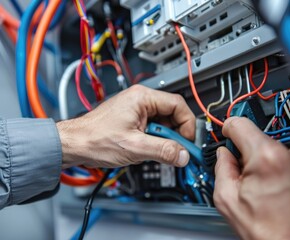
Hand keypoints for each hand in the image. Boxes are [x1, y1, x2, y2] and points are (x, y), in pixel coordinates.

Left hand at [57, 85, 194, 168]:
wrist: (74, 144)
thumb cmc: (94, 139)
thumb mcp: (134, 147)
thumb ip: (163, 151)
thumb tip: (182, 155)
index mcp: (142, 98)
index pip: (178, 105)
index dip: (187, 125)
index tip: (186, 142)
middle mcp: (140, 100)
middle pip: (172, 114)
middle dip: (174, 135)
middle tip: (174, 151)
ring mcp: (135, 110)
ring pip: (162, 123)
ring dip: (162, 139)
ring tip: (152, 151)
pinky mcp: (132, 120)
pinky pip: (152, 129)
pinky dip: (153, 141)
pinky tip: (144, 150)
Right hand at [214, 117, 289, 239]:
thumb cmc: (268, 233)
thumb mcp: (228, 200)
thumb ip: (222, 168)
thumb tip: (225, 154)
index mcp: (268, 158)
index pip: (242, 125)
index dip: (231, 130)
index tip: (231, 134)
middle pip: (265, 142)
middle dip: (257, 157)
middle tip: (258, 182)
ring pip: (287, 153)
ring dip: (281, 166)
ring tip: (279, 191)